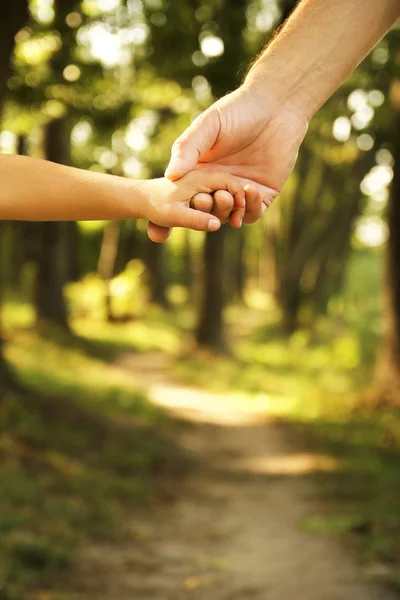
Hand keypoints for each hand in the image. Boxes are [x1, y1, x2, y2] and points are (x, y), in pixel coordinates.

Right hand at [148, 84, 307, 241]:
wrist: (276, 105)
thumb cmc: (238, 110)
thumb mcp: (207, 126)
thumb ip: (188, 149)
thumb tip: (170, 177)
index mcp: (200, 171)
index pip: (186, 197)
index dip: (182, 205)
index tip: (185, 201)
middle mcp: (219, 185)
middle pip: (207, 211)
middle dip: (205, 211)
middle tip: (207, 199)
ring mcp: (240, 191)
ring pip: (229, 216)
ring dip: (226, 212)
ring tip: (227, 196)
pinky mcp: (263, 193)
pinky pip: (253, 212)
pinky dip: (249, 208)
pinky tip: (249, 189)